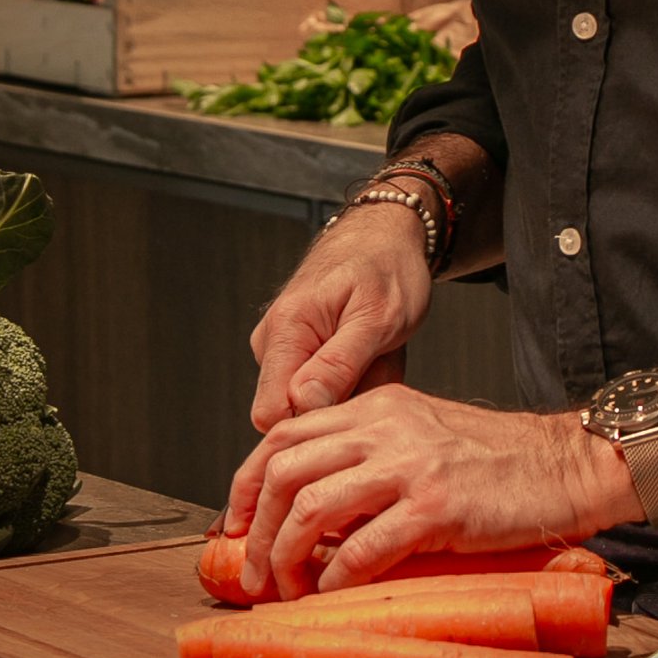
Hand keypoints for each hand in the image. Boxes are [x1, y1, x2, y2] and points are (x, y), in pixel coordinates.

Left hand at [225, 383, 621, 595]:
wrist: (566, 466)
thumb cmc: (498, 463)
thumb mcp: (423, 436)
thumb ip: (370, 456)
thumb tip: (313, 509)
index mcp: (377, 407)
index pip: (282, 436)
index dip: (245, 485)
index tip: (234, 526)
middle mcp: (385, 428)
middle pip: (284, 471)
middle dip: (254, 530)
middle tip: (251, 574)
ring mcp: (410, 465)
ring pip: (311, 509)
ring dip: (286, 559)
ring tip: (286, 591)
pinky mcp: (437, 507)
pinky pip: (362, 548)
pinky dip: (336, 578)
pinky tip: (333, 593)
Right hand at [249, 204, 429, 429]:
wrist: (385, 235)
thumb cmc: (386, 266)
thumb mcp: (378, 317)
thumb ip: (339, 363)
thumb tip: (303, 403)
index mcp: (285, 330)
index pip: (271, 414)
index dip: (313, 421)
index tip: (355, 401)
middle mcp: (272, 342)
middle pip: (297, 412)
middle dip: (343, 401)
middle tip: (378, 364)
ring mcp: (283, 348)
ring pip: (315, 401)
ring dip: (355, 387)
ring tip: (377, 352)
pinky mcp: (297, 352)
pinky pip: (324, 387)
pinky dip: (354, 377)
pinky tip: (370, 352)